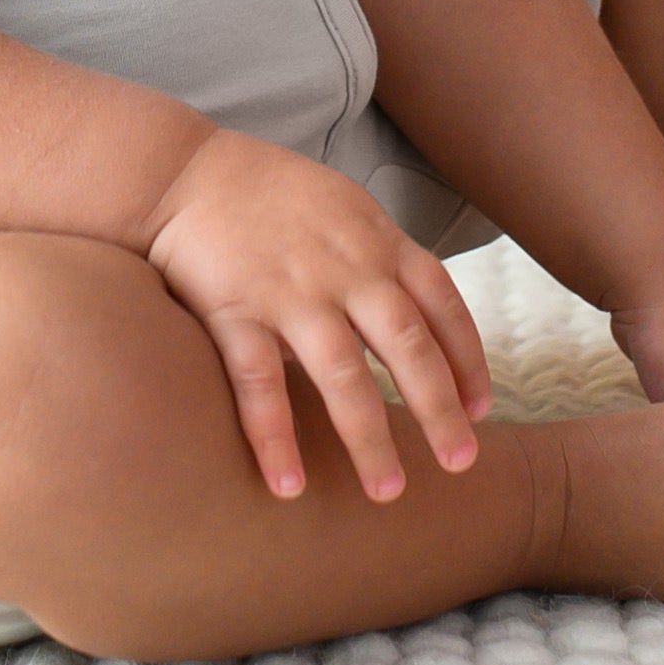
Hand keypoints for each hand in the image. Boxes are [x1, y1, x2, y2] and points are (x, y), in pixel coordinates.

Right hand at [140, 126, 494, 502]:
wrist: (182, 172)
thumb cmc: (267, 193)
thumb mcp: (344, 207)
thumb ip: (381, 257)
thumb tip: (416, 315)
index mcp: (376, 240)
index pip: (443, 304)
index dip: (468, 360)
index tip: (481, 409)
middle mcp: (344, 268)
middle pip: (407, 345)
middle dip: (439, 408)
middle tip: (460, 463)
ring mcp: (290, 291)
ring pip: (343, 373)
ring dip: (369, 437)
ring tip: (388, 492)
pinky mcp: (235, 310)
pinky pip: (259, 382)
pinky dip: (275, 435)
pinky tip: (289, 486)